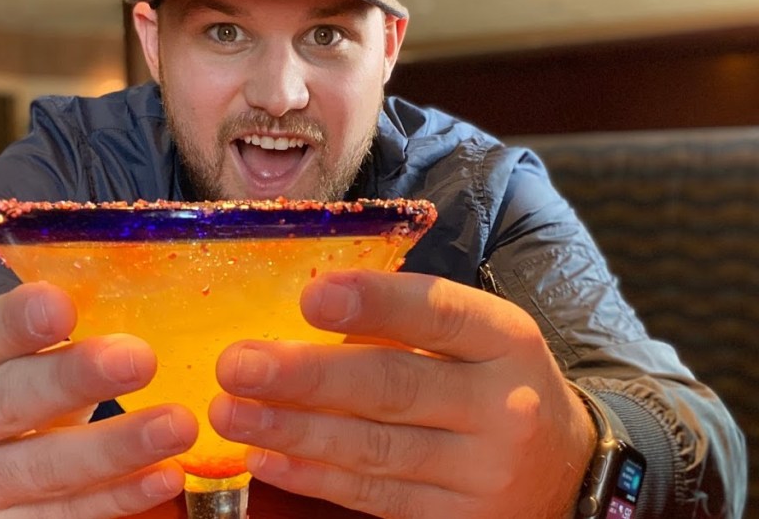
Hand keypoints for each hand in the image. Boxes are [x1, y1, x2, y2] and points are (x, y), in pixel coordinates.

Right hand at [0, 282, 197, 517]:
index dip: (17, 321)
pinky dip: (121, 497)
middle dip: (75, 379)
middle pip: (10, 403)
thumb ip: (45, 333)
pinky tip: (167, 475)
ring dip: (116, 448)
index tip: (62, 303)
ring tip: (178, 424)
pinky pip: (68, 516)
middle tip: (139, 358)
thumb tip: (137, 286)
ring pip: (45, 469)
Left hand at [209, 271, 595, 517]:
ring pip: (374, 449)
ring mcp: (482, 471)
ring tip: (231, 412)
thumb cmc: (495, 384)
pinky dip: (313, 478)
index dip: (374, 303)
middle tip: (239, 365)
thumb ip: (403, 324)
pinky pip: (374, 498)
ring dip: (293, 431)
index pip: (439, 313)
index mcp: (504, 340)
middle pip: (394, 387)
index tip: (310, 296)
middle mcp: (501, 405)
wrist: (564, 470)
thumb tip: (303, 316)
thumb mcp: (476, 339)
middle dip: (307, 377)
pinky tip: (263, 457)